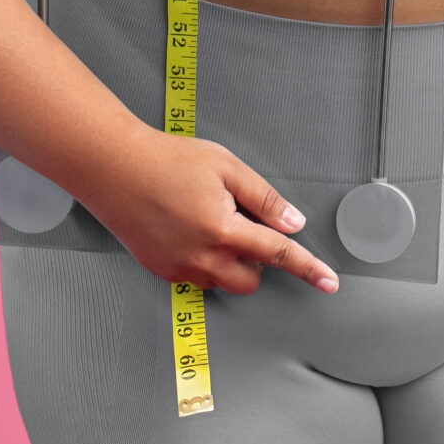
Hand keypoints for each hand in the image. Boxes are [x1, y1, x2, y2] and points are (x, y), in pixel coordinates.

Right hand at [81, 127, 339, 295]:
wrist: (115, 168)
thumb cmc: (167, 161)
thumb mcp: (227, 167)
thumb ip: (265, 198)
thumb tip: (293, 223)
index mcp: (222, 230)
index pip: (278, 255)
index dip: (308, 268)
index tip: (329, 282)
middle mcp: (200, 258)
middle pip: (249, 281)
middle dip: (256, 259)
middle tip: (241, 222)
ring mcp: (178, 268)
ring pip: (222, 281)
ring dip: (229, 261)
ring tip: (209, 219)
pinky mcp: (160, 271)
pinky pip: (197, 276)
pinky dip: (205, 260)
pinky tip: (189, 228)